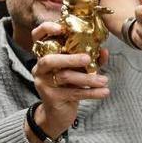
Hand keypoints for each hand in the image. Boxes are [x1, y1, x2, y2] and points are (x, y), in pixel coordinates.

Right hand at [27, 22, 108, 142]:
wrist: (58, 115)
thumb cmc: (68, 87)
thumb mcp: (78, 70)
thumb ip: (89, 60)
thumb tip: (104, 51)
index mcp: (45, 55)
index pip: (37, 36)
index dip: (46, 29)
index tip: (61, 28)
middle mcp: (40, 68)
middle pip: (50, 60)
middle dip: (70, 58)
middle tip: (88, 59)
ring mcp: (43, 83)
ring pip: (64, 77)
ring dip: (87, 78)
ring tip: (104, 80)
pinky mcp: (50, 98)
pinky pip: (72, 93)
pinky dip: (91, 92)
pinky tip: (104, 92)